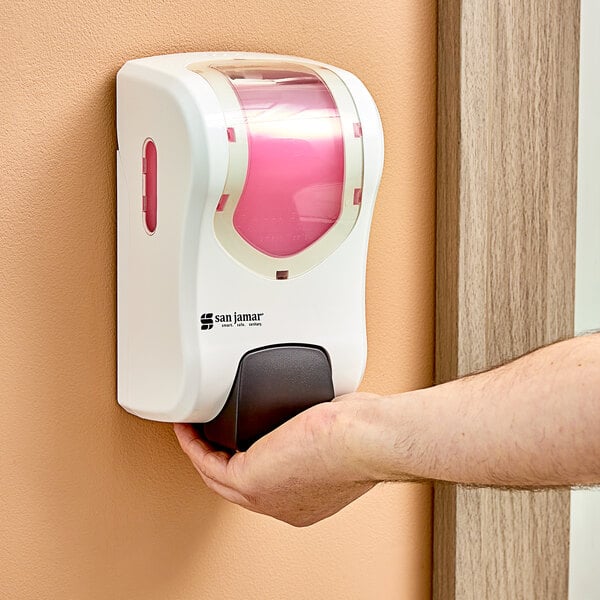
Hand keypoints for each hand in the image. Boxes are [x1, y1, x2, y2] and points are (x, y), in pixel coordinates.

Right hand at [174, 394, 379, 526]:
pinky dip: (195, 445)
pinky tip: (190, 427)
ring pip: (219, 477)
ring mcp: (266, 497)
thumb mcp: (336, 435)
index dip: (247, 457)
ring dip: (200, 451)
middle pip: (237, 482)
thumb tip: (309, 409)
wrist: (364, 440)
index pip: (267, 480)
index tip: (238, 435)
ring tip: (193, 427)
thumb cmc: (363, 435)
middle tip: (206, 430)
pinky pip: (209, 464)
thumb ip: (317, 430)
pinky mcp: (250, 480)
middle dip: (217, 455)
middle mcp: (283, 503)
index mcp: (305, 496)